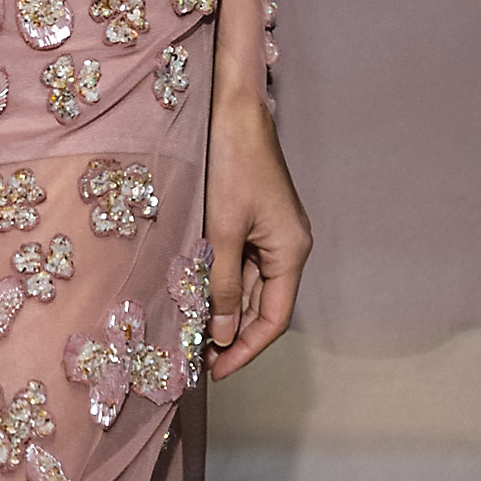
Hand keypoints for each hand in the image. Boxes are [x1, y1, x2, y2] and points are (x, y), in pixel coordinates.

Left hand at [205, 80, 310, 376]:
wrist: (232, 109)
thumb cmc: (231, 162)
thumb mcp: (221, 229)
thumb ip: (222, 284)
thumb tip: (222, 333)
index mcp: (290, 251)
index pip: (273, 319)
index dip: (245, 350)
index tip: (216, 371)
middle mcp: (287, 246)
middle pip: (262, 306)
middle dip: (231, 335)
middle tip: (194, 359)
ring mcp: (271, 233)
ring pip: (249, 287)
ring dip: (222, 310)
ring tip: (190, 333)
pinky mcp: (254, 220)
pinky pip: (239, 263)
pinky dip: (219, 283)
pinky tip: (194, 295)